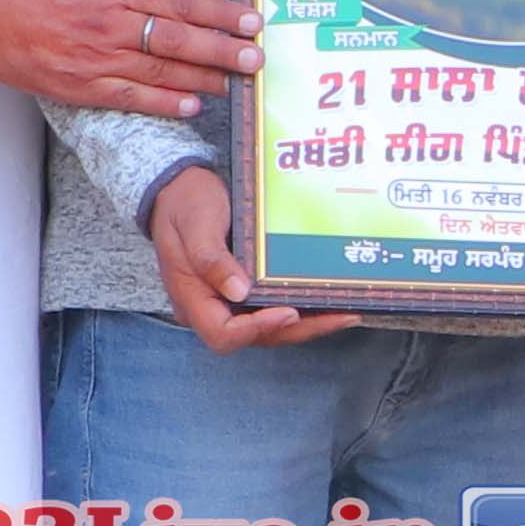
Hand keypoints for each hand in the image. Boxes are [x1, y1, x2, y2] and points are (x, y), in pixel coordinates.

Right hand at [0, 0, 257, 119]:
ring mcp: (93, 57)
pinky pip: (128, 98)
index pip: (182, 2)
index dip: (222, 13)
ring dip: (203, 80)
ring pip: (161, 72)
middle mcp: (110, 23)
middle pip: (180, 39)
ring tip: (236, 83)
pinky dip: (162, 105)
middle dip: (224, 51)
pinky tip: (190, 107)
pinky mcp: (76, 85)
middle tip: (258, 58)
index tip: (252, 20)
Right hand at [145, 165, 355, 349]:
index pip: (223, 334)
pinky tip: (327, 299)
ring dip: (306, 324)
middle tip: (339, 316)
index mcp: (192, 298)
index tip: (288, 312)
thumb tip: (239, 291)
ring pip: (269, 327)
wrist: (180, 188)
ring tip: (344, 312)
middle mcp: (211, 307)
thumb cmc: (184, 204)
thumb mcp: (194, 225)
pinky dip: (300, 308)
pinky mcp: (244, 291)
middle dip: (298, 330)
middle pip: (255, 337)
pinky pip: (272, 308)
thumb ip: (212, 259)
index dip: (257, 329)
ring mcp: (228, 301)